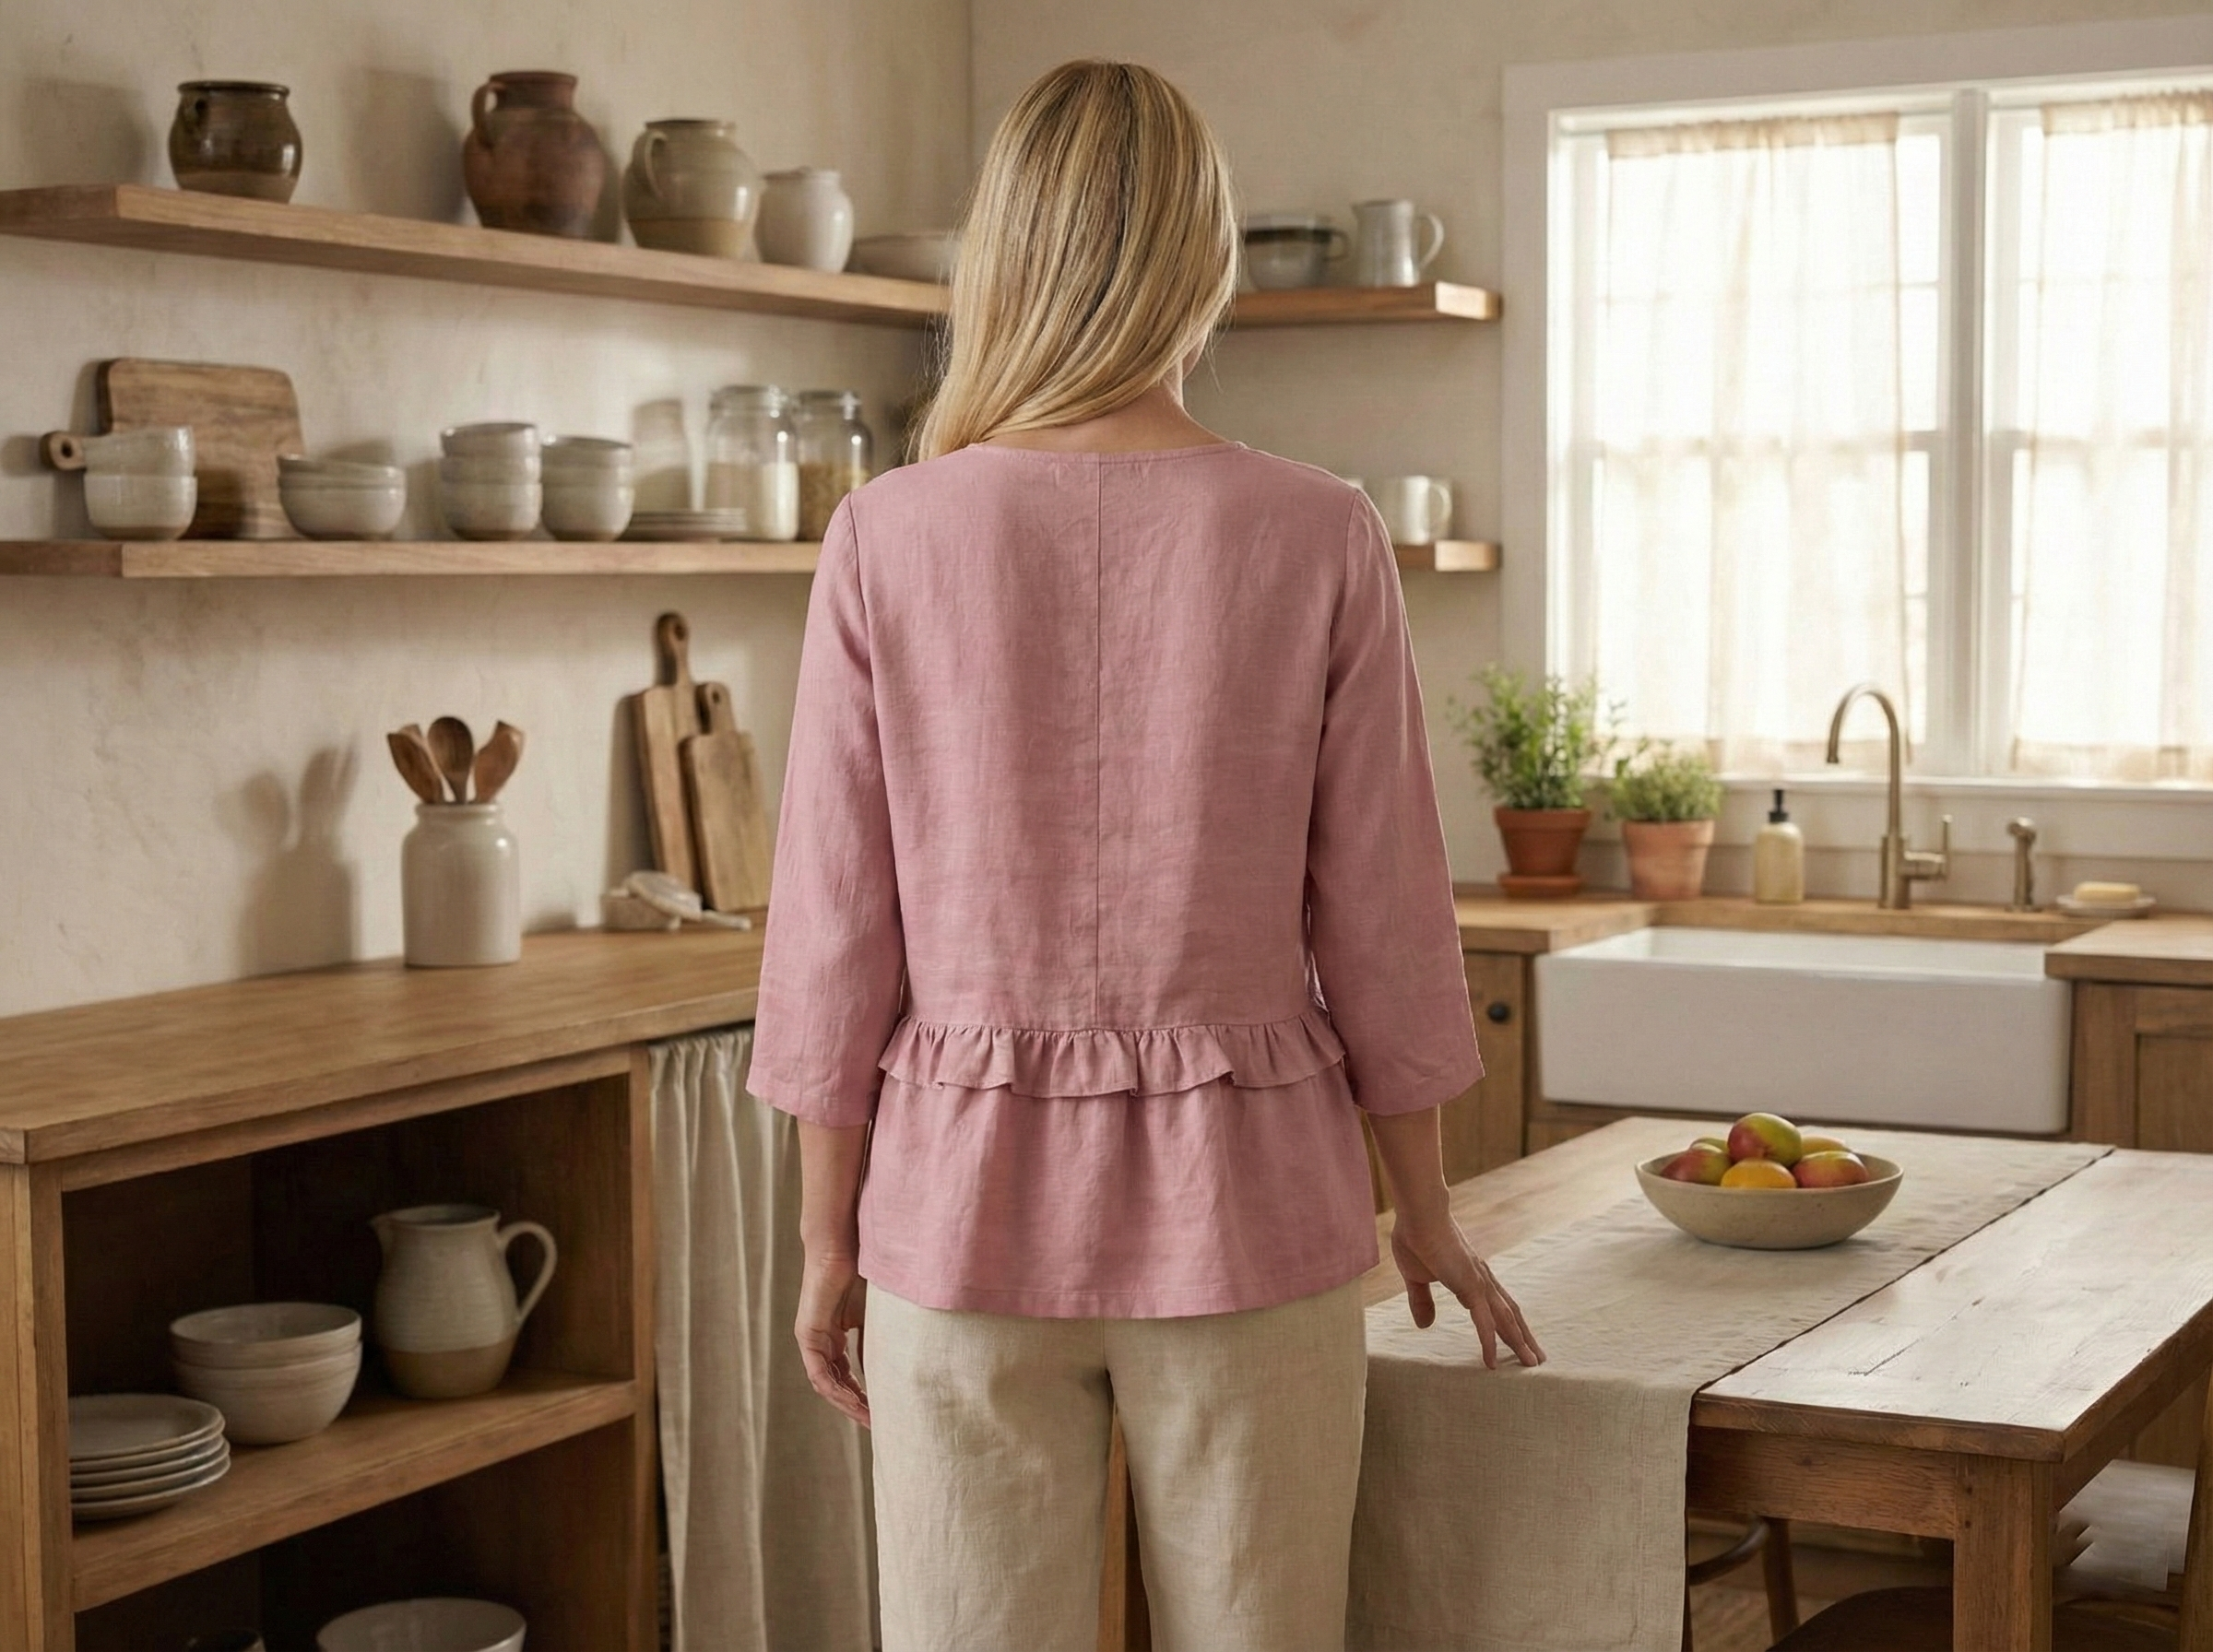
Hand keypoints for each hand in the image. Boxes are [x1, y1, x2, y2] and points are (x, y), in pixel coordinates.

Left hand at [795, 1249, 870, 1426]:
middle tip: (879, 1426)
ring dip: (848, 1404)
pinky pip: (820, 1373)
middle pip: (838, 1384)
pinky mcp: (808, 1334)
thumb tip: (893, 1370)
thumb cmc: (865, 1266)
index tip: (884, 1411)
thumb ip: (879, 1339)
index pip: (849, 1373)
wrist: (844, 1240)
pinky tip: (856, 1402)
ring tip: (870, 1421)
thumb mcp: (877, 1312)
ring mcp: (813, 1338)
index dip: (865, 1394)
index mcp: (837, 1332)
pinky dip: (838, 1391)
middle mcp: (822, 1339)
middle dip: (857, 1406)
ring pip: (827, 1384)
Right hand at [1391, 1215, 1544, 1369]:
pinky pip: (1484, 1323)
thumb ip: (1422, 1300)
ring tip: (1532, 1363)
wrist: (1418, 1215)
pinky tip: (1492, 1363)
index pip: (1496, 1306)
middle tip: (1537, 1359)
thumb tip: (1425, 1326)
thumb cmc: (1415, 1237)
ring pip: (1506, 1320)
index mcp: (1472, 1276)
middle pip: (1510, 1314)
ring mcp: (1479, 1283)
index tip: (1516, 1340)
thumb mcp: (1415, 1277)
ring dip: (1519, 1342)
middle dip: (1524, 1337)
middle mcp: (1483, 1280)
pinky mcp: (1470, 1287)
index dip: (1507, 1324)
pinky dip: (1489, 1343)